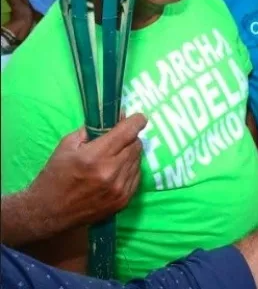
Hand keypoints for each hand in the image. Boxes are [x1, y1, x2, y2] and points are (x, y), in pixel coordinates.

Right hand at [28, 115, 147, 227]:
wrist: (49, 212)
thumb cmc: (55, 175)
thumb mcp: (67, 145)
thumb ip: (93, 129)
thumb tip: (118, 116)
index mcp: (95, 156)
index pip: (128, 132)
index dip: (136, 121)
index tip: (138, 118)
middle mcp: (111, 172)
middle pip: (136, 145)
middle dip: (130, 138)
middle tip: (119, 139)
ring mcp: (119, 188)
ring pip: (138, 160)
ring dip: (130, 154)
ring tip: (115, 156)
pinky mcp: (124, 200)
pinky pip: (137, 176)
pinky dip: (130, 169)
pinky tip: (117, 170)